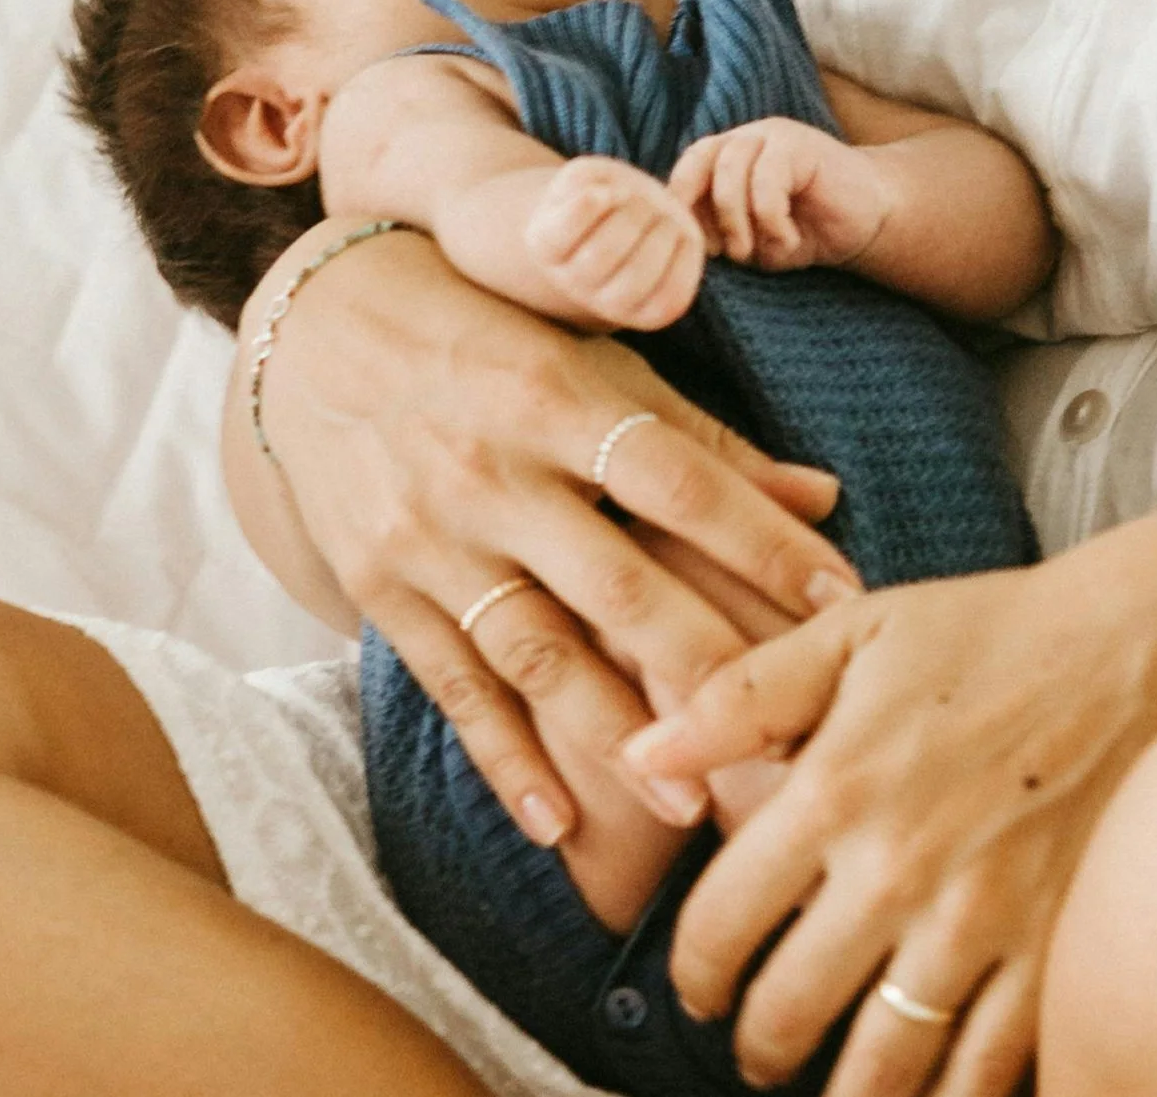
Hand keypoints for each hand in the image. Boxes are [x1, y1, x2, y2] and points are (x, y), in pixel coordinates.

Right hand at [228, 221, 860, 846]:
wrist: (315, 332)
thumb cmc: (485, 336)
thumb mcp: (589, 359)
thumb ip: (703, 438)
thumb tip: (824, 497)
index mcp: (558, 396)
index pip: (678, 478)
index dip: (761, 540)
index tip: (841, 601)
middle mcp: (494, 470)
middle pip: (615, 582)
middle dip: (703, 667)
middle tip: (781, 741)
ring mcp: (431, 535)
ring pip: (534, 650)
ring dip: (613, 734)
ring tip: (688, 806)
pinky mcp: (380, 586)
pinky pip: (450, 684)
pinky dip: (502, 758)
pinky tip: (555, 824)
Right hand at [524, 156, 705, 329]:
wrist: (618, 233)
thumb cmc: (601, 198)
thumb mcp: (585, 176)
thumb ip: (589, 180)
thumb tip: (609, 197)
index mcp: (547, 247)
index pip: (562, 231)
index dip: (588, 203)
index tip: (603, 191)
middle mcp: (574, 284)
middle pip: (602, 253)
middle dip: (632, 213)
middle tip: (642, 200)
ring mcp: (610, 305)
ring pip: (637, 277)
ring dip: (660, 234)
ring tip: (663, 216)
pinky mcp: (649, 314)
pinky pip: (672, 295)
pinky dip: (685, 258)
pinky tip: (680, 235)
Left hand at [622, 555, 1156, 1096]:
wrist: (1126, 648)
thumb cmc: (979, 631)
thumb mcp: (847, 634)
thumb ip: (738, 699)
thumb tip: (642, 754)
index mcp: (833, 790)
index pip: (722, 923)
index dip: (694, 972)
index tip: (698, 986)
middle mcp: (897, 871)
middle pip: (789, 1010)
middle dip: (756, 1045)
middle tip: (755, 1047)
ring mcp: (979, 924)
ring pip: (882, 1063)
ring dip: (840, 1091)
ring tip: (829, 1085)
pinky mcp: (1051, 954)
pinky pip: (987, 1070)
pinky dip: (946, 1095)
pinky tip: (925, 1089)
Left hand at [670, 120, 889, 270]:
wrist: (869, 220)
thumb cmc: (806, 232)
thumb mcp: (754, 240)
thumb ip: (720, 234)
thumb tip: (686, 241)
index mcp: (725, 158)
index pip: (685, 169)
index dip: (681, 206)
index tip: (693, 247)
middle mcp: (743, 140)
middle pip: (700, 163)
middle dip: (705, 214)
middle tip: (722, 253)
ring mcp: (771, 136)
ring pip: (730, 171)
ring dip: (735, 220)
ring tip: (752, 253)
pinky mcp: (800, 144)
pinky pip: (768, 180)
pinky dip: (770, 220)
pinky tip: (789, 240)